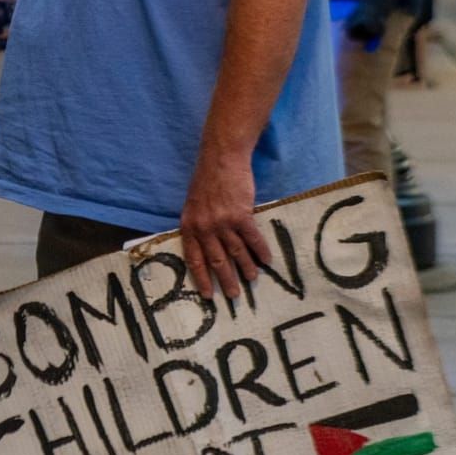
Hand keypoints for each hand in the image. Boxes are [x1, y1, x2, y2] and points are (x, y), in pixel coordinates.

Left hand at [177, 148, 270, 300]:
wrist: (221, 159)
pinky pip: (253, 238)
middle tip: (234, 295)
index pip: (194, 259)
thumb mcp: (193, 205)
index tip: (208, 295)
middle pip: (217, 260)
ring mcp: (222, 222)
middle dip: (226, 280)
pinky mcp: (241, 215)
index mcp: (189, 226)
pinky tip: (266, 261)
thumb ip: (198, 226)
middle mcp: (204, 228)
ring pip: (236, 252)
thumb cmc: (207, 181)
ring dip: (245, 268)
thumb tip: (208, 248)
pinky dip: (260, 251)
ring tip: (251, 279)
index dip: (202, 278)